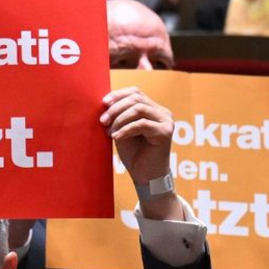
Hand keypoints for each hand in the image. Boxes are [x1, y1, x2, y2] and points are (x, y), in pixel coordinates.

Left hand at [102, 86, 184, 220]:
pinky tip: (116, 137)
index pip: (135, 92)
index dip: (118, 95)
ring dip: (119, 119)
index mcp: (153, 109)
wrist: (145, 176)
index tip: (103, 103)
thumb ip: (118, 115)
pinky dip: (126, 129)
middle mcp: (162, 113)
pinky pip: (142, 124)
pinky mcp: (165, 132)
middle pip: (136, 99)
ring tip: (109, 131)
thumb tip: (105, 102)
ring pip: (139, 109)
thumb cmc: (134, 154)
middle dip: (116, 108)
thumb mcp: (122, 130)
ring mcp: (166, 121)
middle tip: (102, 121)